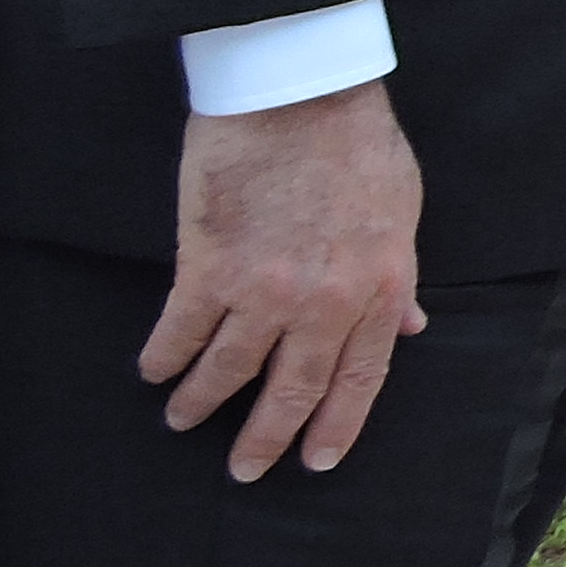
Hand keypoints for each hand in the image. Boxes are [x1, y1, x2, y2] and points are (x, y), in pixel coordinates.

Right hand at [149, 81, 427, 479]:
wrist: (302, 95)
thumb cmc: (359, 144)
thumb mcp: (404, 213)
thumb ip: (400, 279)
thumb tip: (409, 327)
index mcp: (381, 289)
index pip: (361, 379)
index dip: (337, 425)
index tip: (317, 461)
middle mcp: (326, 303)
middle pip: (294, 389)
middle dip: (266, 436)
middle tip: (244, 470)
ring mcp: (266, 290)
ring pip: (229, 369)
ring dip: (201, 401)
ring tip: (182, 419)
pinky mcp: (209, 266)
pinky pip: (182, 331)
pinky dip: (165, 357)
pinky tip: (156, 370)